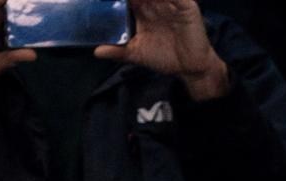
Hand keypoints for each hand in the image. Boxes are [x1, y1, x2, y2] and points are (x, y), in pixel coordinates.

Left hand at [94, 0, 227, 100]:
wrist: (189, 69)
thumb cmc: (165, 58)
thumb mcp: (137, 53)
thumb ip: (119, 50)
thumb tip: (96, 52)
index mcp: (143, 9)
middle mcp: (156, 2)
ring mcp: (171, 2)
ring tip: (136, 0)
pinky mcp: (186, 6)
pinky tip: (157, 1)